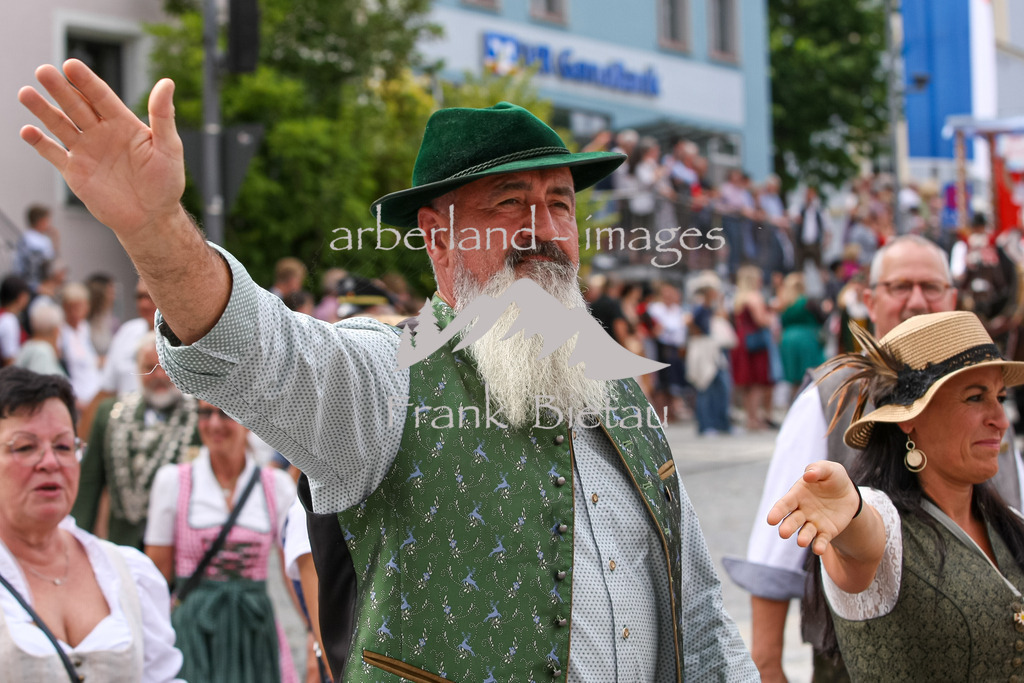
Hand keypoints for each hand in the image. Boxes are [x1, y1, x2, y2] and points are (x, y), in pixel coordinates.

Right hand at [18, 59, 184, 240]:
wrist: (152, 219)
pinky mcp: (75, 171)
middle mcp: (101, 133)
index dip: (86, 81)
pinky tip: (27, 131)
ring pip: (60, 125)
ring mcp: (86, 151)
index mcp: (123, 123)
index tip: (71, 65)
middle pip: (76, 106)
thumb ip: (163, 116)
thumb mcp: (169, 148)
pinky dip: (40, 143)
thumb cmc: (166, 183)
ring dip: (43, 110)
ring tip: (26, 93)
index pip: (101, 97)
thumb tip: (167, 82)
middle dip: (60, 89)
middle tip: (43, 71)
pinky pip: (53, 154)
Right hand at [766, 460, 859, 555]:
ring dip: (802, 538)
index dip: (777, 512)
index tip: (771, 520)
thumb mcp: (829, 469)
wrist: (848, 493)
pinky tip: (818, 549)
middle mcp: (801, 511)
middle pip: (792, 521)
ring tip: (801, 542)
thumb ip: (818, 469)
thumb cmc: (833, 478)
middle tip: (783, 533)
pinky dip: (819, 546)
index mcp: (797, 495)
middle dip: (787, 527)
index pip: (784, 504)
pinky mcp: (826, 532)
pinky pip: (821, 540)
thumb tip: (808, 475)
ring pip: (805, 532)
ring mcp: (813, 523)